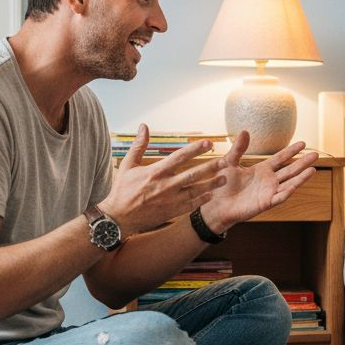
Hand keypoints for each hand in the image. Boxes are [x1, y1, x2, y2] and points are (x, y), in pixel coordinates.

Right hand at [98, 124, 226, 235]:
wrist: (119, 218)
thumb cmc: (122, 190)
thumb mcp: (128, 165)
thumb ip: (139, 145)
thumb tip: (144, 126)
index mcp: (155, 172)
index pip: (179, 157)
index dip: (195, 149)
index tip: (208, 143)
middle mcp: (165, 186)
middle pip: (193, 174)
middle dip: (210, 167)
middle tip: (225, 161)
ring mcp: (170, 200)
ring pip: (195, 190)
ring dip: (211, 184)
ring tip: (224, 178)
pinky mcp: (171, 212)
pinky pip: (191, 205)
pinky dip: (202, 199)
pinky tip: (211, 194)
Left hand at [198, 131, 318, 229]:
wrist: (215, 205)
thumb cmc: (221, 186)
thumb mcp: (229, 162)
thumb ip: (238, 148)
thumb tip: (245, 131)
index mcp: (261, 170)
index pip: (280, 158)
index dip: (291, 151)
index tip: (302, 143)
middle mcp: (268, 181)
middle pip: (289, 170)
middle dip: (302, 162)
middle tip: (315, 155)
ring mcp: (268, 192)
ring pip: (289, 183)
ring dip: (301, 177)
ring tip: (313, 169)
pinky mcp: (265, 203)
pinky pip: (279, 197)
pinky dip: (287, 192)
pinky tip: (295, 185)